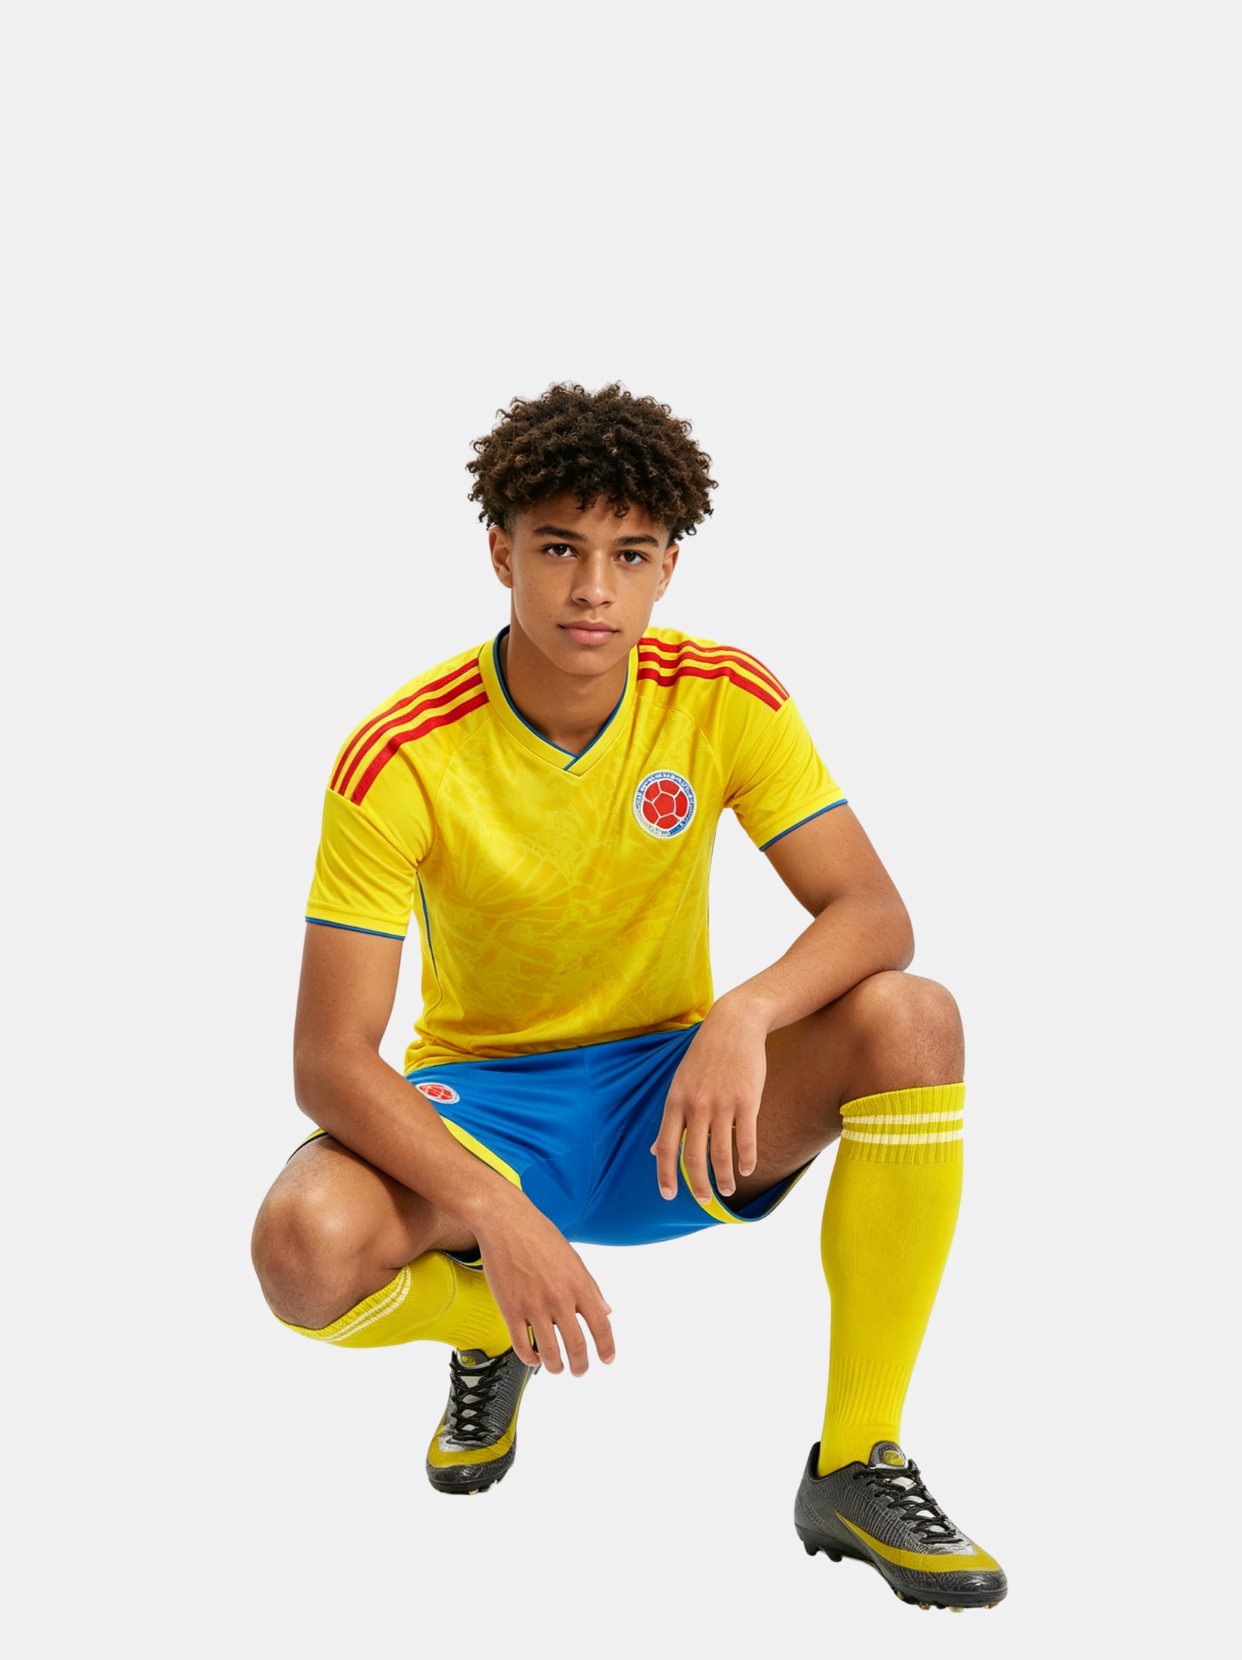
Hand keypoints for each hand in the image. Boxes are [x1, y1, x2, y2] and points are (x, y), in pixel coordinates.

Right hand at [474, 1191, 613, 1376]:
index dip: (607, 1347)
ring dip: (556, 1366)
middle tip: (580, 1371)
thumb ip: (591, 1287)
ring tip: (557, 1368)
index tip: (607, 1359)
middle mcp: (559, 1298)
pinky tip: (533, 1358)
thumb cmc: (539, 1235)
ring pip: (549, 1352)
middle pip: (577, 1346)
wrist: (505, 1221)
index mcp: (579, 1284)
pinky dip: (530, 1358)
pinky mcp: (509, 1309)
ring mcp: (533, 1306)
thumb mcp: (574, 1259)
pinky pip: (521, 1346)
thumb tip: (606, 1310)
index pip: (601, 1325)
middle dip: (581, 1366)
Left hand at [651, 1001, 767, 1202]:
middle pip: (693, 1156)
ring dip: (725, 1178)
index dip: (666, 1175)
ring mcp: (723, 1104)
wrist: (734, 1025)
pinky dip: (746, 1159)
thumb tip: (654, 1151)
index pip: (666, 1146)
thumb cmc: (705, 1056)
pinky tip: (747, 1170)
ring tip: (728, 1192)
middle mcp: (696, 1106)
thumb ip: (670, 1118)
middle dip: (698, 1185)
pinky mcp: (748, 1101)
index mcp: (676, 1101)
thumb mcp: (680, 1083)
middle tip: (704, 1201)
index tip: (668, 1196)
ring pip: (721, 1153)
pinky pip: (746, 1139)